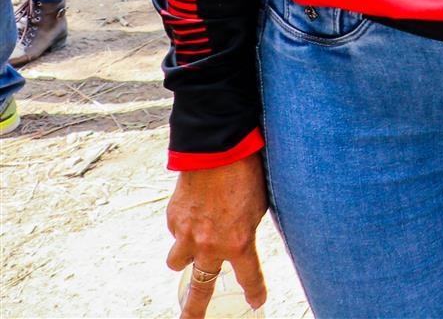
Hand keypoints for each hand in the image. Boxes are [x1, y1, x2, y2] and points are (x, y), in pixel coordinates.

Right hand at [165, 154, 268, 318]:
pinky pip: (176, 232)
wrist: (216, 149)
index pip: (249, 277)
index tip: (257, 302)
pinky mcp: (173, 219)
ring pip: (177, 262)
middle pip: (200, 289)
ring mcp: (186, 234)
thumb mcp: (260, 205)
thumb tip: (242, 234)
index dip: (254, 292)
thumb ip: (248, 227)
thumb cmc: (248, 173)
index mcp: (238, 242)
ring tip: (193, 249)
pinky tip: (195, 209)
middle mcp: (210, 244)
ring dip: (185, 258)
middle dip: (194, 311)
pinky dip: (184, 227)